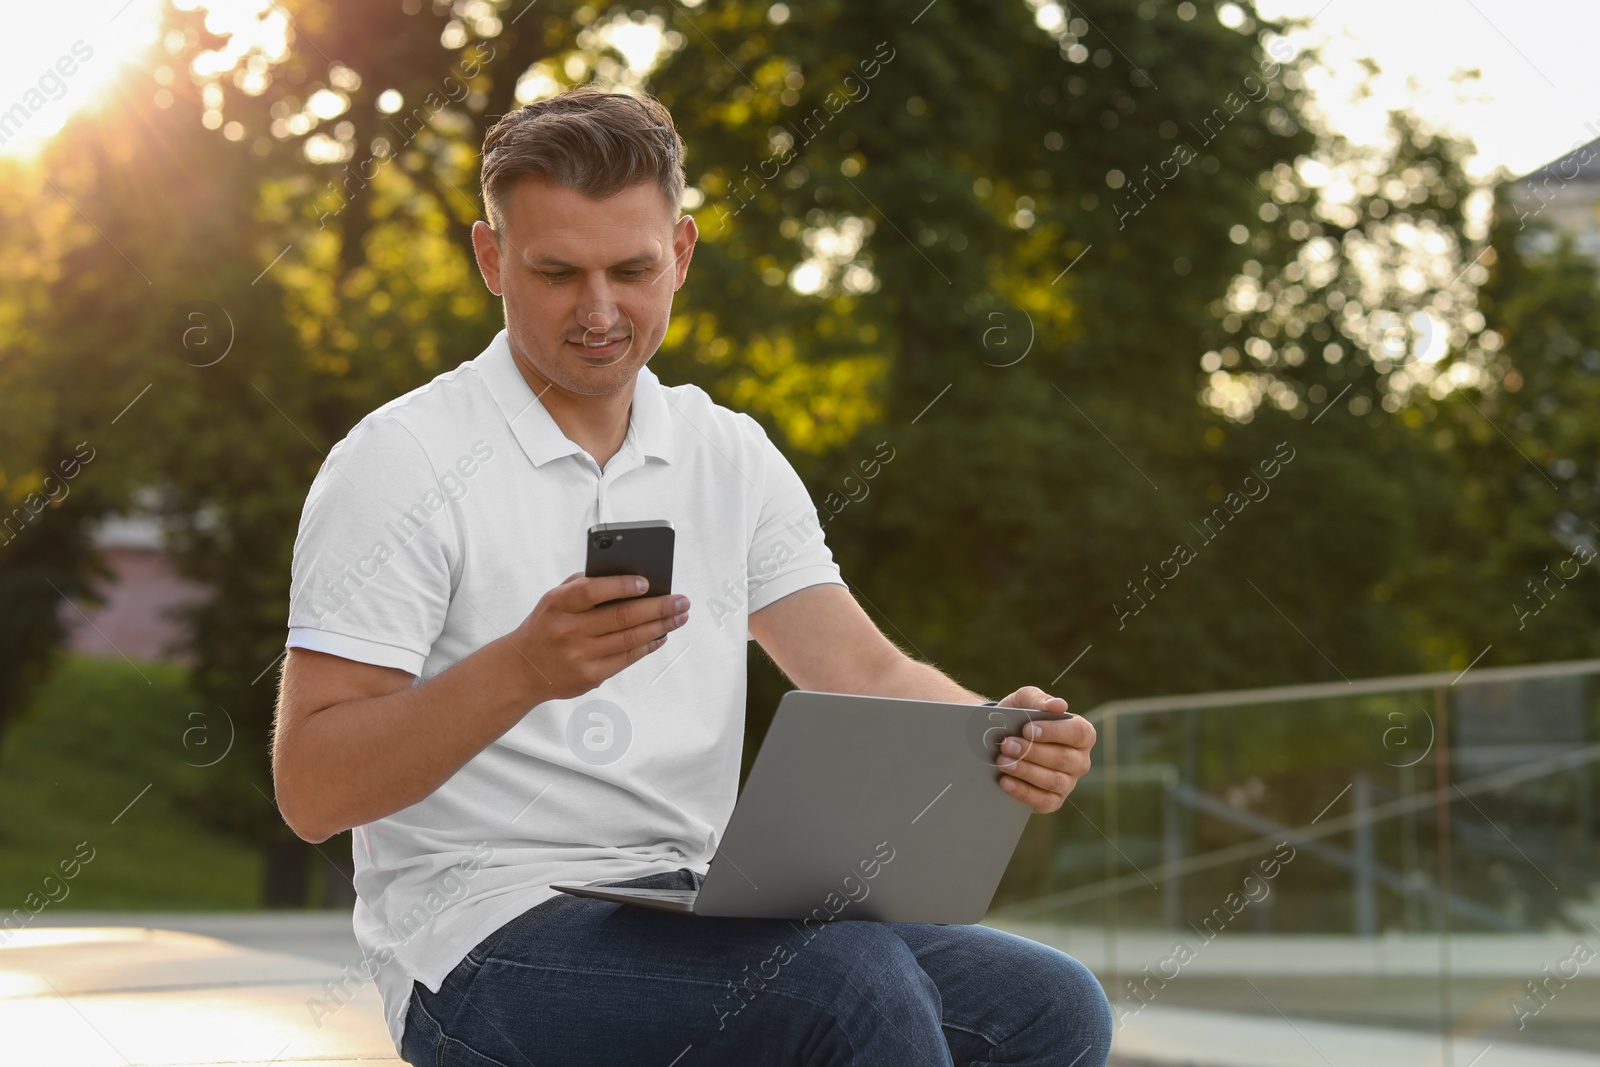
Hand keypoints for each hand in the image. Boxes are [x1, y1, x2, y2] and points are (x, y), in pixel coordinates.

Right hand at [508, 572, 687, 700]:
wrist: (523, 669)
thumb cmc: (547, 624)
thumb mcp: (555, 599)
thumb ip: (584, 584)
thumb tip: (629, 577)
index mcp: (558, 604)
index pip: (593, 590)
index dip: (622, 585)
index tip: (648, 582)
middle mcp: (568, 630)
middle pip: (621, 617)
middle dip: (658, 607)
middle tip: (682, 601)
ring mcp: (579, 656)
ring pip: (629, 639)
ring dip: (661, 627)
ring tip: (679, 617)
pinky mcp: (590, 677)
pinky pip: (627, 658)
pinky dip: (648, 645)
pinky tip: (661, 635)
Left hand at [991, 686, 1094, 812]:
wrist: (1000, 738)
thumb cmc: (1020, 717)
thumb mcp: (1025, 701)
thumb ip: (1040, 699)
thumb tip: (1059, 705)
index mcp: (1081, 733)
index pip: (1079, 733)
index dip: (1055, 732)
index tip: (1028, 729)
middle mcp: (1080, 760)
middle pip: (1064, 759)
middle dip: (1032, 752)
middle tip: (1007, 745)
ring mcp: (1068, 782)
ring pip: (1054, 781)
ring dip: (1026, 771)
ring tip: (1002, 761)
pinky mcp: (1054, 801)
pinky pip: (1044, 801)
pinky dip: (1023, 792)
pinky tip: (1005, 782)